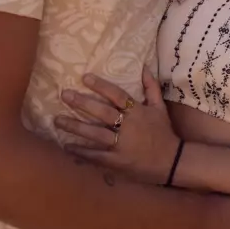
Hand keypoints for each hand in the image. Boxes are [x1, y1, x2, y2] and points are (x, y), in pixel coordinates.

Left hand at [55, 71, 179, 184]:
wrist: (172, 161)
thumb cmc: (164, 132)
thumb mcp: (160, 108)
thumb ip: (151, 87)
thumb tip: (144, 67)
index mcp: (137, 112)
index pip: (117, 95)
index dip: (101, 86)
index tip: (84, 77)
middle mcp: (127, 127)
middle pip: (102, 112)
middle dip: (82, 103)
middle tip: (64, 95)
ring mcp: (121, 145)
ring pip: (95, 134)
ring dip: (75, 127)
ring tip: (57, 120)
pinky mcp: (117, 161)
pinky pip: (96, 156)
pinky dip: (82, 152)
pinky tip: (67, 146)